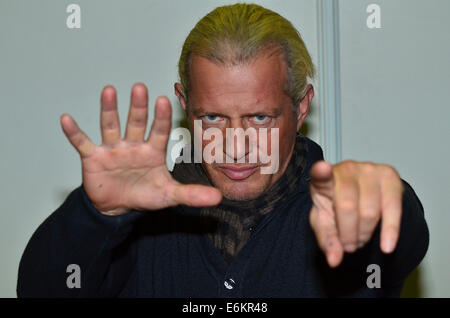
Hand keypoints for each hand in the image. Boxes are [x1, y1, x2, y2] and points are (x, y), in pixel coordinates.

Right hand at [60, 83, 221, 214]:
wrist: (118, 206)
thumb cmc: (144, 195)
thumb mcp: (169, 196)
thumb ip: (192, 195)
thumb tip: (219, 198)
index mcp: (153, 151)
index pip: (160, 131)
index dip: (162, 117)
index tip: (165, 99)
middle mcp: (133, 145)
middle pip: (136, 123)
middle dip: (138, 106)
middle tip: (140, 87)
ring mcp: (112, 149)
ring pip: (111, 126)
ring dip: (109, 110)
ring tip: (109, 91)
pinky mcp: (93, 157)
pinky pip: (82, 143)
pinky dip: (74, 133)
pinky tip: (66, 119)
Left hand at [308, 160, 403, 266]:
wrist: (359, 194)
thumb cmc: (336, 206)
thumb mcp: (325, 223)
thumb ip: (327, 240)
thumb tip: (334, 260)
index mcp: (323, 179)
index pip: (320, 175)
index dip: (321, 171)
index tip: (322, 168)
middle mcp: (346, 169)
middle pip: (347, 206)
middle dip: (348, 233)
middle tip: (349, 246)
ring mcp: (368, 169)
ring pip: (370, 211)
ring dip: (365, 234)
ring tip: (360, 240)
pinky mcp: (389, 175)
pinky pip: (393, 207)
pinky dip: (390, 231)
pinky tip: (386, 246)